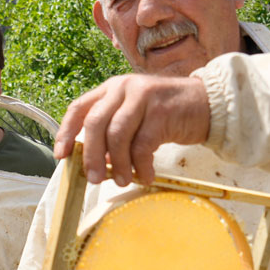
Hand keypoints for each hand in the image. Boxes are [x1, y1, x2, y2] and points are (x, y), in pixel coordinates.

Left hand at [53, 74, 210, 186]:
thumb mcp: (134, 115)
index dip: (66, 133)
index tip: (61, 156)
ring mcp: (143, 97)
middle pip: (95, 123)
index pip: (79, 108)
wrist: (207, 104)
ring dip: (118, 164)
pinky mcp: (161, 111)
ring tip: (123, 181)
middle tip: (94, 179)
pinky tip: (145, 176)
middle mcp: (124, 88)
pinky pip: (143, 145)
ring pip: (117, 135)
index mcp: (111, 88)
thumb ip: (113, 131)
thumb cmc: (167, 115)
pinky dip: (141, 165)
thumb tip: (93, 163)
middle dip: (92, 155)